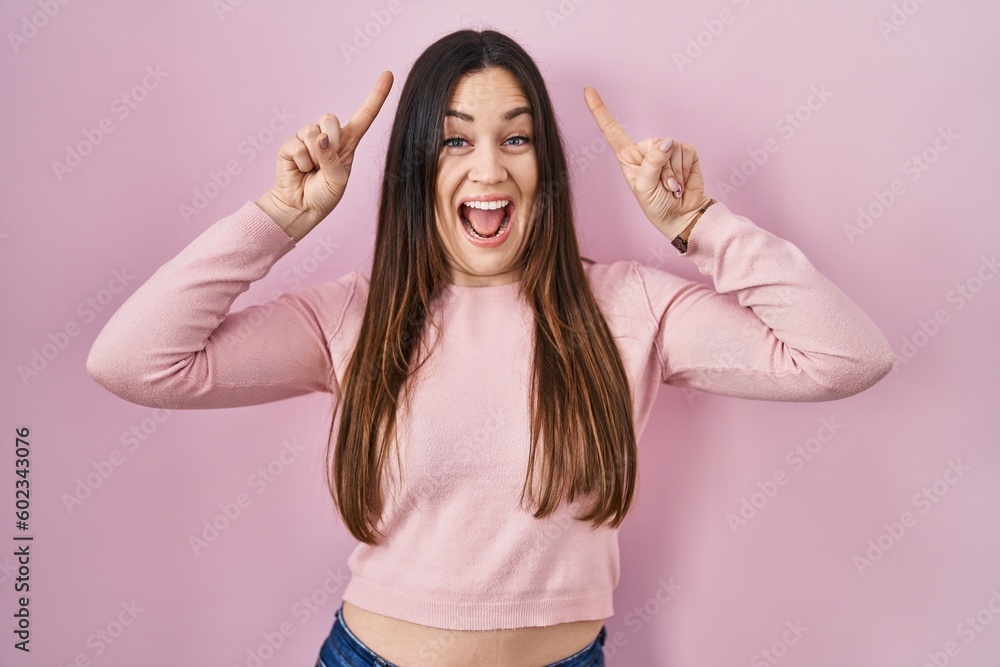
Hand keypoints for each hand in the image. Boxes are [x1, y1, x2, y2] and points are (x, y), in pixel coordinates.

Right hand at [257, 70, 393, 241]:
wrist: (300, 207)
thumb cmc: (324, 195)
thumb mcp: (338, 180)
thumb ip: (333, 159)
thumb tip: (320, 138)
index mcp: (348, 142)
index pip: (365, 115)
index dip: (376, 95)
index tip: (388, 74)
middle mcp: (328, 136)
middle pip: (330, 118)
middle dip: (330, 140)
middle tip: (325, 162)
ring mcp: (308, 138)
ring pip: (312, 131)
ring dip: (314, 156)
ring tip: (312, 170)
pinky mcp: (290, 144)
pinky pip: (297, 145)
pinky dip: (301, 162)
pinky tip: (300, 170)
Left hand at [584, 86, 708, 239]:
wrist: (683, 217)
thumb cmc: (657, 206)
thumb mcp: (645, 187)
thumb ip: (653, 162)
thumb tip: (668, 141)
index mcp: (628, 157)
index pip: (611, 130)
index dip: (600, 110)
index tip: (588, 90)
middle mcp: (646, 150)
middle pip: (653, 143)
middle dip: (661, 167)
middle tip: (662, 186)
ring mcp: (666, 149)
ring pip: (672, 148)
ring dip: (674, 173)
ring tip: (672, 187)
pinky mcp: (685, 151)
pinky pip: (686, 151)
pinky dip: (685, 170)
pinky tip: (683, 181)